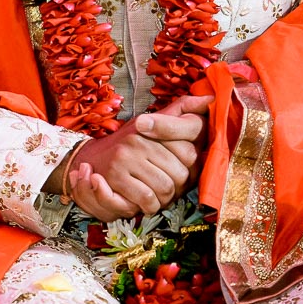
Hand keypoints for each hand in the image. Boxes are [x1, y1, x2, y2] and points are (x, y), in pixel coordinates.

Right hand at [60, 95, 210, 219]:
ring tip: (158, 193)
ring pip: (166, 189)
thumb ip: (182, 110)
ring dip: (165, 198)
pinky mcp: (116, 176)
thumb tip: (210, 98)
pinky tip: (145, 199)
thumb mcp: (154, 121)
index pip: (190, 152)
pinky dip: (150, 205)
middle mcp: (138, 139)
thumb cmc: (130, 143)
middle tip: (170, 185)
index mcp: (151, 124)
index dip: (190, 167)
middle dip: (179, 186)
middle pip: (181, 174)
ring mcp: (126, 157)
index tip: (180, 168)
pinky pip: (148, 199)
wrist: (91, 159)